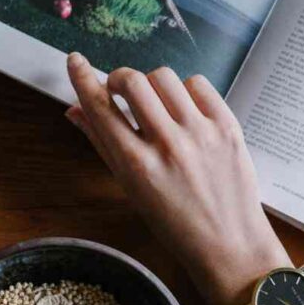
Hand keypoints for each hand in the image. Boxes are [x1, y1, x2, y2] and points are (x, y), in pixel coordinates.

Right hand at [65, 53, 290, 304]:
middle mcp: (167, 145)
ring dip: (152, 84)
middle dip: (119, 79)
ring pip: (164, 77)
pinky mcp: (228, 126)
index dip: (82, 78)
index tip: (75, 60)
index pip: (100, 108)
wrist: (229, 244)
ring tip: (156, 104)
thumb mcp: (131, 188)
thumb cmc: (174, 223)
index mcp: (136, 165)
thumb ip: (102, 144)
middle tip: (120, 91)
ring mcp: (200, 133)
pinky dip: (184, 90)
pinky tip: (183, 110)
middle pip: (132, 81)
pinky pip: (198, 84)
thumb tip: (74, 110)